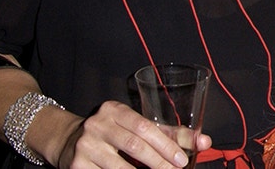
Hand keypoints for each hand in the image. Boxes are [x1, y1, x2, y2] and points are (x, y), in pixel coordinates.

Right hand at [55, 100, 211, 167]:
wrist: (69, 141)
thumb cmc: (114, 133)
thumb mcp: (138, 126)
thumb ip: (170, 133)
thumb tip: (205, 141)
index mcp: (114, 110)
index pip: (145, 127)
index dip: (165, 145)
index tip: (182, 160)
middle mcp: (98, 125)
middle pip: (134, 146)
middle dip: (158, 163)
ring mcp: (85, 146)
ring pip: (119, 167)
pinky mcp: (77, 166)